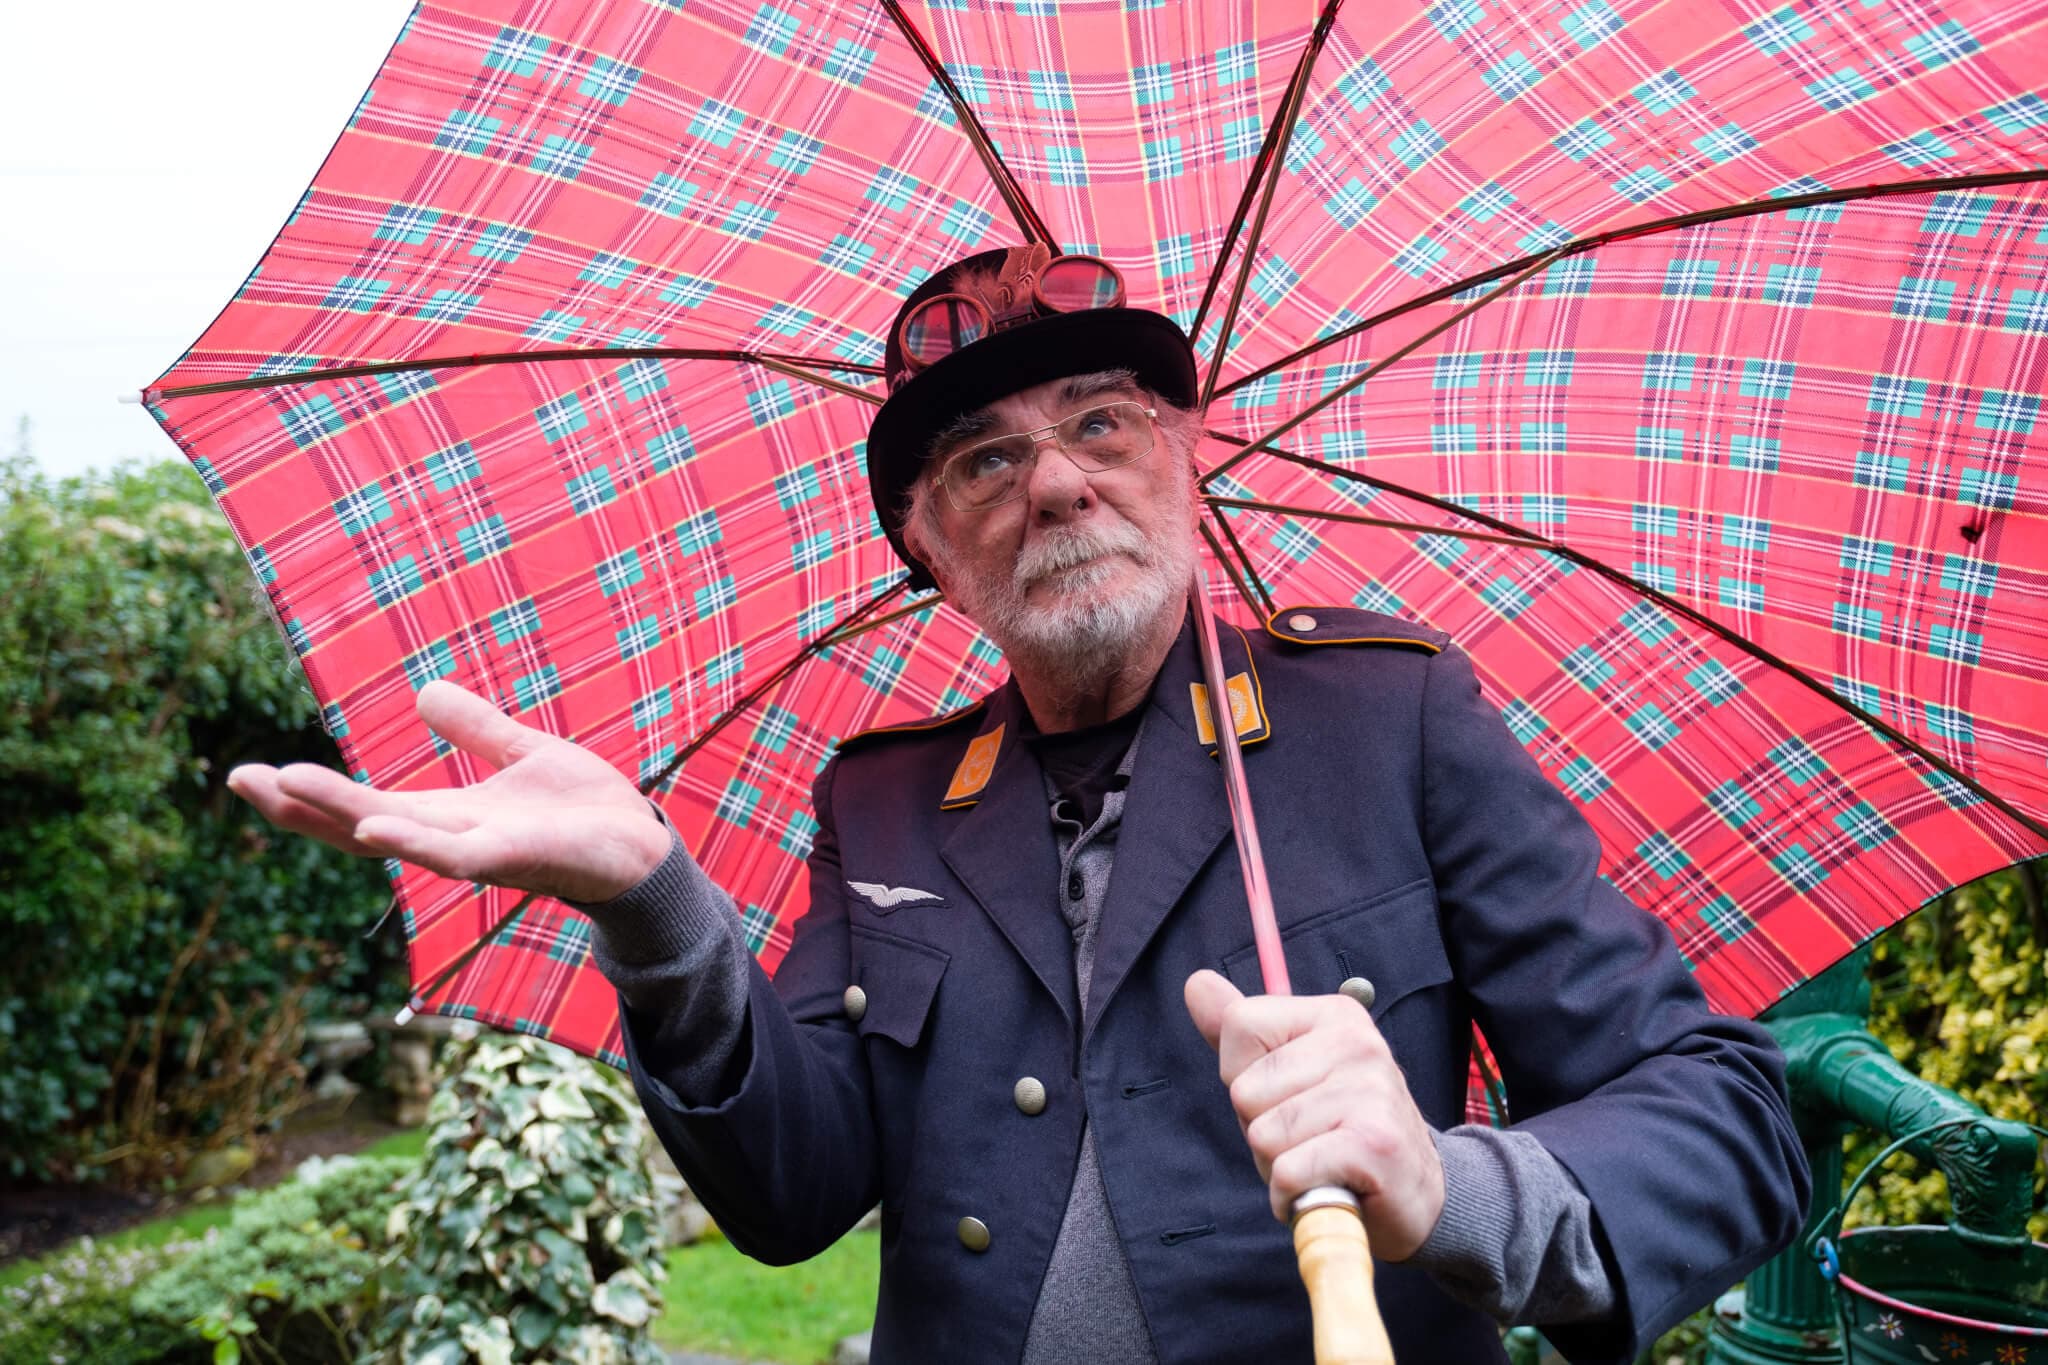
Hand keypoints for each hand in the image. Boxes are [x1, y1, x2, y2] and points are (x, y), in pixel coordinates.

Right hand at [227, 680, 671, 903]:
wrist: (642, 847)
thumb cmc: (584, 811)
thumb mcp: (521, 753)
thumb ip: (474, 729)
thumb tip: (423, 692)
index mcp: (446, 816)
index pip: (361, 807)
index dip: (307, 794)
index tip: (245, 774)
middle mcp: (450, 840)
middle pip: (361, 826)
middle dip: (301, 806)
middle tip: (240, 779)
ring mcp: (480, 854)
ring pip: (399, 838)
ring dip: (344, 816)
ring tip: (290, 787)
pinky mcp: (518, 859)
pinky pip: (460, 856)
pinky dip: (420, 845)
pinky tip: (382, 829)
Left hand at [1184, 969, 1444, 1258]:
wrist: (1416, 1193)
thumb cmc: (1337, 1132)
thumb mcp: (1288, 1076)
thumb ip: (1240, 1033)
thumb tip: (1196, 983)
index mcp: (1334, 1015)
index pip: (1240, 1026)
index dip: (1243, 1077)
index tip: (1286, 1097)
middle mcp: (1358, 1042)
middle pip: (1245, 1089)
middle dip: (1260, 1129)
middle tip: (1310, 1140)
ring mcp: (1370, 1090)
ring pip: (1263, 1134)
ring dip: (1278, 1167)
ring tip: (1320, 1164)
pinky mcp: (1374, 1144)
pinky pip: (1288, 1171)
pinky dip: (1292, 1196)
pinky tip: (1324, 1190)